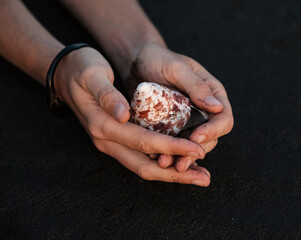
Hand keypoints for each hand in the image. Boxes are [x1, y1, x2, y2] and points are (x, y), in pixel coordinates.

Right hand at [53, 47, 210, 185]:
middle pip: (145, 166)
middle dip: (177, 173)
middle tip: (205, 177)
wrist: (65, 73)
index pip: (144, 142)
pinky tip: (180, 162)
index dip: (172, 148)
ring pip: (144, 166)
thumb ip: (107, 95)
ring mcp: (111, 143)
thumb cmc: (81, 69)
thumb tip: (123, 115)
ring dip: (172, 173)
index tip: (197, 150)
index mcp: (102, 126)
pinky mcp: (117, 140)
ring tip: (199, 175)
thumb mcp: (92, 74)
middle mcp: (106, 141)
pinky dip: (162, 163)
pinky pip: (141, 158)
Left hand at [127, 43, 233, 171]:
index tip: (196, 137)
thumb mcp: (176, 68)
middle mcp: (203, 110)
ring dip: (181, 157)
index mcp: (212, 94)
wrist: (135, 62)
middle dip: (196, 151)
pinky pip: (175, 145)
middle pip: (210, 138)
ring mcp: (188, 121)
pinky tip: (156, 159)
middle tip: (180, 161)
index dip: (213, 131)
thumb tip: (217, 106)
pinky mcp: (172, 128)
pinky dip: (169, 153)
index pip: (224, 119)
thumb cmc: (158, 58)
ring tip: (165, 163)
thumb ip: (196, 85)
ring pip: (192, 145)